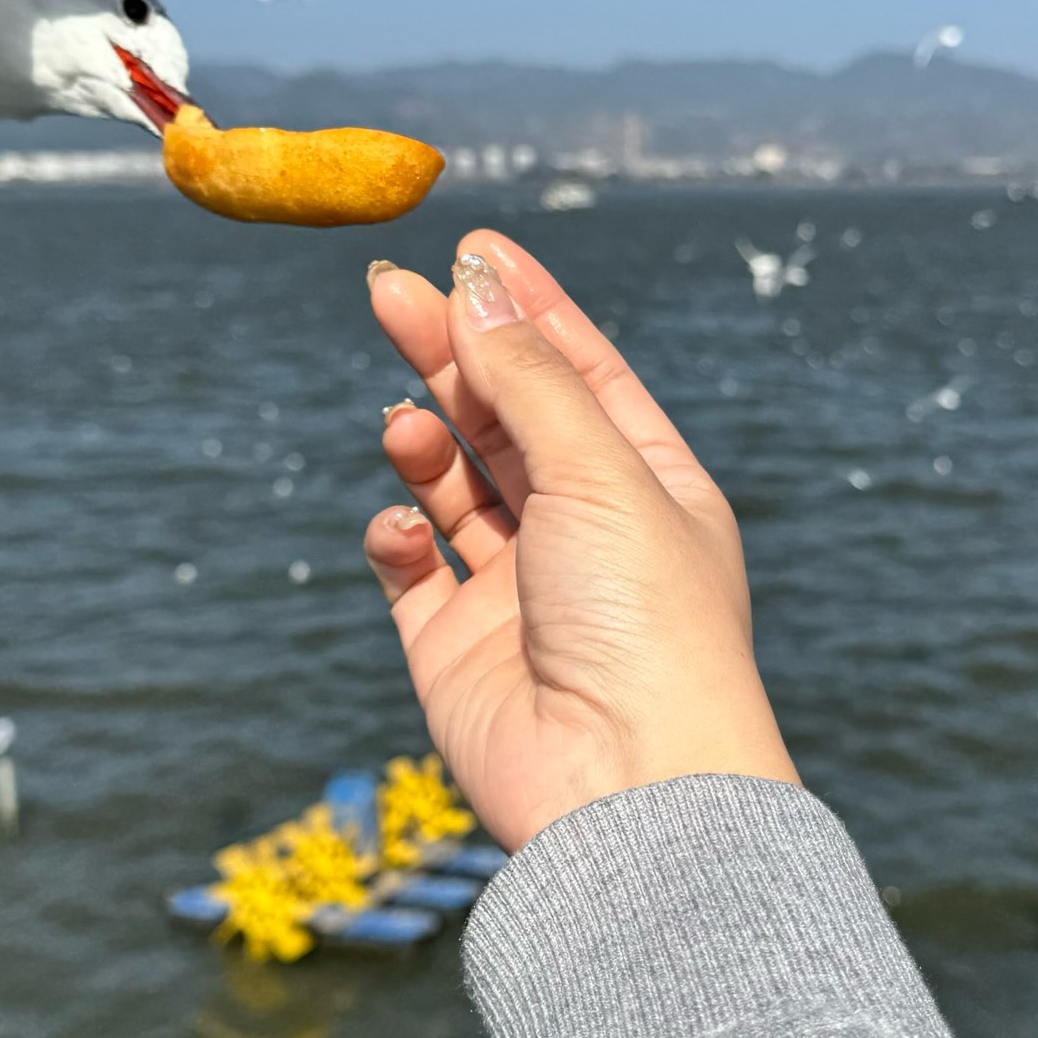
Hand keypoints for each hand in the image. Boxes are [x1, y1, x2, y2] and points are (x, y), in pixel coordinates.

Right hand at [361, 232, 797, 851]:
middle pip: (506, 417)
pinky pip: (411, 569)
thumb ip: (529, 377)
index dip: (526, 308)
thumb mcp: (601, 471)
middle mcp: (586, 534)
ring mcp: (518, 592)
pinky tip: (402, 523)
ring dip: (425, 440)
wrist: (623, 792)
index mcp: (650, 487)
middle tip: (387, 291)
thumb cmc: (647, 625)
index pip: (583, 373)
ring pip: (455, 486)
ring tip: (408, 425)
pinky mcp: (455, 649)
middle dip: (451, 352)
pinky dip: (396, 530)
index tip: (469, 245)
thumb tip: (477, 285)